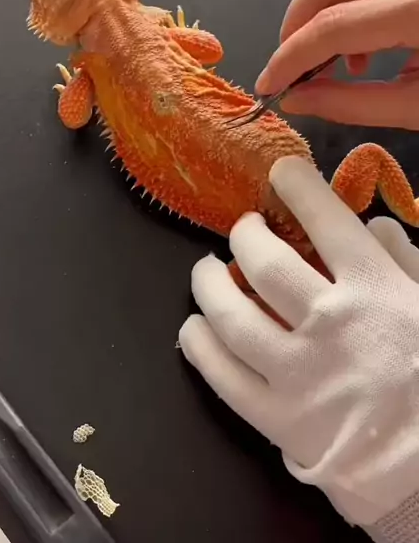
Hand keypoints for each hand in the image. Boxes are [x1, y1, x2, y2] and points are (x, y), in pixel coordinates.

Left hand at [179, 157, 418, 539]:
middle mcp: (330, 322)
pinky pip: (223, 377)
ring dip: (208, 286)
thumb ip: (404, 262)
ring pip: (232, 316)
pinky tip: (193, 329)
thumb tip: (371, 224)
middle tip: (242, 230)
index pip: (328, 220)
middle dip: (244, 235)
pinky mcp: (278, 419)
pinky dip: (200, 347)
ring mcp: (299, 372)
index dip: (299, 186)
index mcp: (374, 290)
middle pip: (264, 263)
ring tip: (205, 272)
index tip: (281, 173)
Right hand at [255, 0, 418, 128]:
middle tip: (291, 68)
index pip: (332, 27)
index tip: (268, 86)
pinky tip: (368, 42)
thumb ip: (356, 104)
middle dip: (294, 26)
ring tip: (337, 64)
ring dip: (323, 16)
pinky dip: (352, 4)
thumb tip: (295, 99)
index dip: (290, 58)